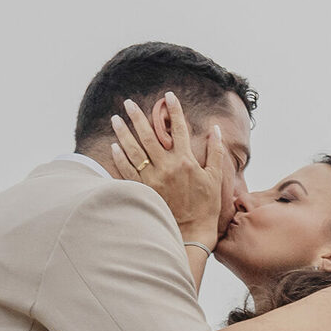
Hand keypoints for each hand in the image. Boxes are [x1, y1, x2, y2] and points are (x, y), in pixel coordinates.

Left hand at [109, 92, 225, 244]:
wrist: (191, 234)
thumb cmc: (206, 207)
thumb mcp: (215, 178)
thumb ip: (215, 152)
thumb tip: (215, 129)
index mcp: (186, 161)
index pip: (179, 128)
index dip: (175, 110)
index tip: (169, 96)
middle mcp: (167, 166)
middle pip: (150, 134)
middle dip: (138, 116)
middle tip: (129, 103)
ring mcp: (152, 178)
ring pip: (134, 149)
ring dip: (123, 132)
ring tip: (116, 119)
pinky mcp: (143, 190)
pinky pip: (127, 170)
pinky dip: (120, 157)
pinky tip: (115, 146)